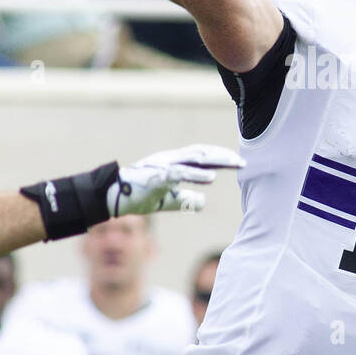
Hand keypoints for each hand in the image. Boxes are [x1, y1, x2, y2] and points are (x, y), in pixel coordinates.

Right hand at [112, 144, 244, 214]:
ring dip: (216, 161)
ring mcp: (163, 166)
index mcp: (172, 163)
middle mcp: (170, 159)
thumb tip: (203, 201)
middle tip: (242, 162)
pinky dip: (197, 175)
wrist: (113, 198)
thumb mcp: (168, 200)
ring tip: (234, 164)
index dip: (218, 156)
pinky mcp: (157, 176)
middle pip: (201, 154)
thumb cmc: (139, 196)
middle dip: (223, 157)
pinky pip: (180, 174)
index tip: (236, 161)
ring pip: (194, 159)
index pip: (200, 155)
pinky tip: (211, 178)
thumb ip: (185, 199)